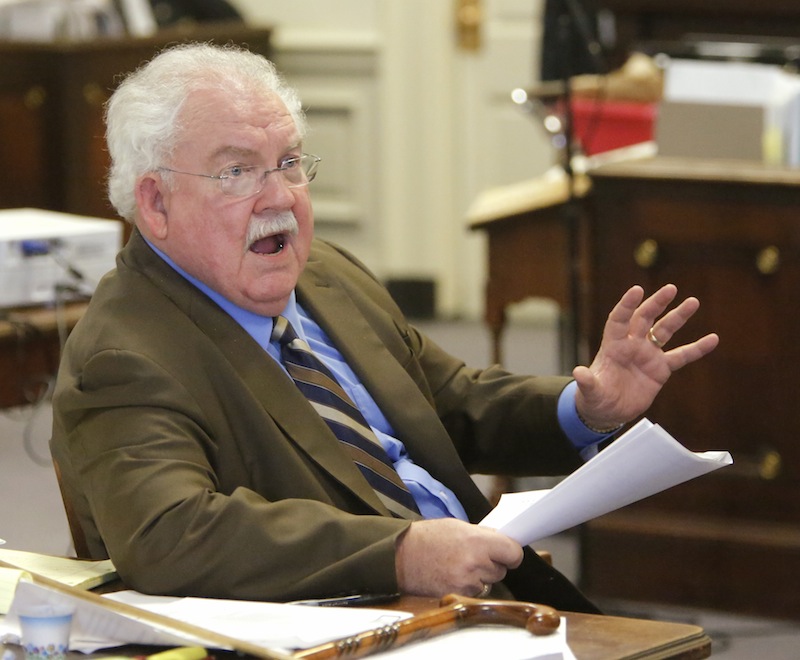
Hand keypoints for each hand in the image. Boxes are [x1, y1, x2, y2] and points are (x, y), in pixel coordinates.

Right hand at [395, 519, 522, 596]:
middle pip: (501, 570)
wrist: (399, 556)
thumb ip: (482, 535)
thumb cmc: (426, 538)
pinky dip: (468, 587)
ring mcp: (467, 582)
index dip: (511, 553)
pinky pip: (474, 592)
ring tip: (458, 565)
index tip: (507, 553)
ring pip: (488, 582)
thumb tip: (502, 543)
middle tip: (473, 556)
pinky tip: (452, 575)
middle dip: (492, 564)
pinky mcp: (458, 595)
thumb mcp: (457, 526)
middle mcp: (475, 563)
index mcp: (477, 541)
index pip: (513, 553)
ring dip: (480, 577)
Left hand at [573, 284, 718, 429]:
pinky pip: (681, 356)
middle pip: (644, 318)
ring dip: (678, 317)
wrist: (608, 411)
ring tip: (693, 302)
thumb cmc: (595, 397)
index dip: (627, 305)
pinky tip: (712, 339)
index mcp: (613, 346)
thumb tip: (579, 373)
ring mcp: (647, 355)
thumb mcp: (590, 391)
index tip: (637, 290)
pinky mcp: (660, 369)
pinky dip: (696, 349)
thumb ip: (587, 382)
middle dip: (656, 303)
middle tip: (671, 289)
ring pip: (664, 331)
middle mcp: (631, 345)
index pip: (619, 320)